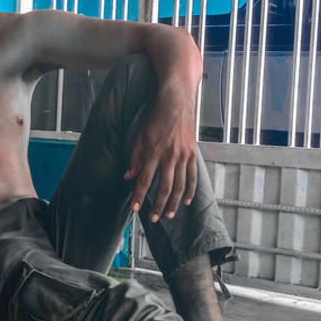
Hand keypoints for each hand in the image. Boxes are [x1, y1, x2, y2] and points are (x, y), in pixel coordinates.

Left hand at [123, 87, 197, 221]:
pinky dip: (190, 191)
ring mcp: (183, 156)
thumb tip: (129, 177)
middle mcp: (169, 156)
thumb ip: (135, 158)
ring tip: (170, 215)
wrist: (176, 103)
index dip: (139, 196)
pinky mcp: (192, 154)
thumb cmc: (156, 118)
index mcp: (153, 152)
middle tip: (153, 218)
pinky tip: (186, 201)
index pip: (144, 180)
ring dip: (174, 203)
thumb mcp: (139, 136)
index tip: (135, 208)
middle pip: (164, 188)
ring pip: (179, 186)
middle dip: (158, 206)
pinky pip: (192, 177)